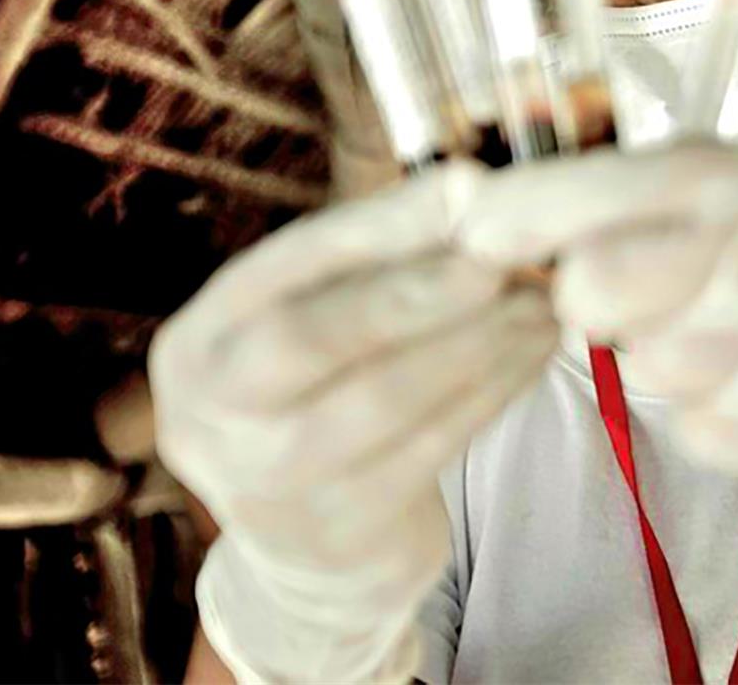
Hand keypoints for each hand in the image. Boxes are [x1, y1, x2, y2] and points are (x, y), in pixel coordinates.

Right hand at [151, 161, 560, 683]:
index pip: (283, 266)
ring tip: (539, 300)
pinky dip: (492, 390)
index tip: (466, 184)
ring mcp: (268, 485)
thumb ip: (372, 268)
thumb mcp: (314, 329)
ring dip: (475, 339)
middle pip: (306, 339)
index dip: (377, 224)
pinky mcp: (340, 533)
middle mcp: (210, 416)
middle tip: (499, 257)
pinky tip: (535, 350)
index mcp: (198, 344)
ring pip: (381, 399)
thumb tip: (473, 194)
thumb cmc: (322, 398)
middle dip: (412, 291)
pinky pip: (430, 448)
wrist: (310, 553)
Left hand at [490, 145, 737, 558]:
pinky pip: (698, 430)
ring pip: (646, 369)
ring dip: (668, 352)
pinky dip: (716, 409)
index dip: (518, 214)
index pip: (598, 193)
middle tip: (636, 283)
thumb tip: (512, 209)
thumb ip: (657, 189)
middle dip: (594, 292)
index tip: (471, 223)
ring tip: (737, 325)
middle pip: (594, 293)